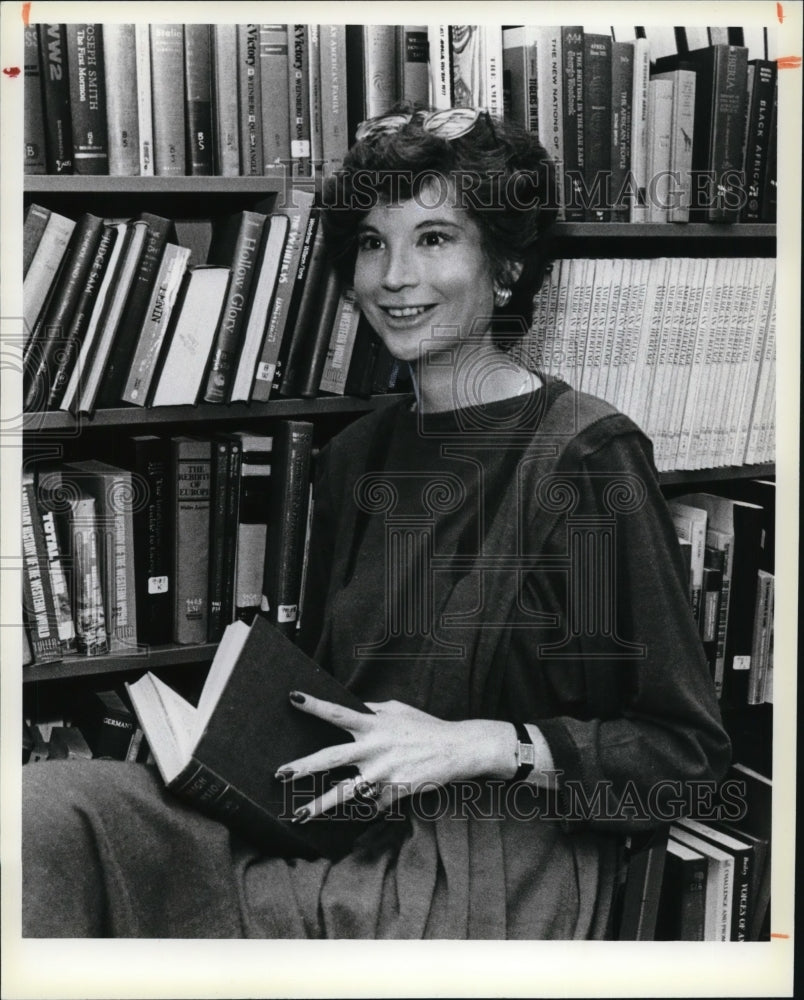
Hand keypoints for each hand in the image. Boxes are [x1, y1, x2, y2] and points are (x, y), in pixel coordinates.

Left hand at [275, 692, 515, 821]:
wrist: (457, 748)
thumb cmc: (425, 726)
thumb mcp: (398, 710)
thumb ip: (372, 711)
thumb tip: (354, 708)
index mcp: (374, 724)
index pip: (339, 712)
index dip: (315, 705)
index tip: (293, 698)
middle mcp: (375, 748)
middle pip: (332, 758)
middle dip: (305, 766)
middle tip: (280, 773)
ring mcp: (384, 772)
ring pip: (346, 793)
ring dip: (320, 805)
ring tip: (299, 815)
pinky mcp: (395, 792)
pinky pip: (374, 803)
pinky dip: (370, 804)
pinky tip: (370, 806)